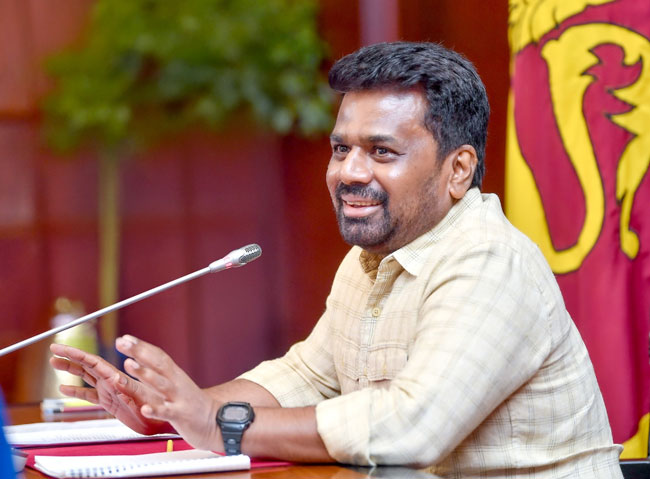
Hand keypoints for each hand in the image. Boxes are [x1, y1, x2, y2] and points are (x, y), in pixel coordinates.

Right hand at [49, 343, 171, 435]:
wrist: (163, 420)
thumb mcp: (141, 398)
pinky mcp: (110, 403)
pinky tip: (64, 388)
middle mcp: (111, 381)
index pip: (92, 362)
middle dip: (69, 357)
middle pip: (86, 365)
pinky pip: (90, 395)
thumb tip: (115, 378)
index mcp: (116, 378)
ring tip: (54, 363)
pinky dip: (76, 391)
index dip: (76, 354)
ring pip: (86, 377)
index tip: (61, 347)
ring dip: (70, 370)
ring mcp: (109, 391)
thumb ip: (128, 389)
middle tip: (52, 349)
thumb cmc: (156, 408)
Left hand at [115, 335, 222, 451]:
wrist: (218, 420)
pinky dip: (155, 410)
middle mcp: (177, 383)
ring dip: (146, 374)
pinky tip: (144, 408)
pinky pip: (167, 412)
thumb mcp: (176, 384)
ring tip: (129, 364)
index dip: (142, 346)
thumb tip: (135, 360)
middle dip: (140, 352)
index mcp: (175, 375)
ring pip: (162, 384)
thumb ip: (158, 374)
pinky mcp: (181, 415)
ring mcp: (180, 398)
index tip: (125, 338)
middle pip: (158, 364)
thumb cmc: (191, 403)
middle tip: (122, 343)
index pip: (158, 356)